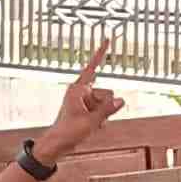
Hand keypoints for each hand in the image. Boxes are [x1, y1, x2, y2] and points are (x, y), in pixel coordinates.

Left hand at [31, 47, 125, 165]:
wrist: (58, 143)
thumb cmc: (69, 131)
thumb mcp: (91, 122)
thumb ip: (108, 110)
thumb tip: (123, 100)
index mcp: (77, 89)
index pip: (92, 67)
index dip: (100, 53)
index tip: (107, 38)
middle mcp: (81, 90)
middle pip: (107, 93)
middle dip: (104, 107)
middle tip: (90, 120)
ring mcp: (85, 99)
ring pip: (107, 102)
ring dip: (102, 114)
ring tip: (88, 124)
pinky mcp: (87, 106)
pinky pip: (103, 108)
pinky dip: (101, 118)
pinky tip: (92, 126)